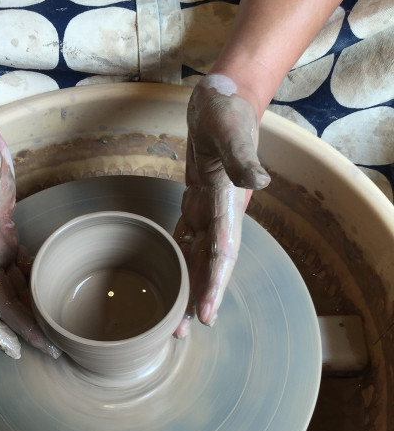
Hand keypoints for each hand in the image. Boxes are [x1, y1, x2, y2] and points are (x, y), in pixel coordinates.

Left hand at [175, 75, 270, 334]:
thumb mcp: (233, 132)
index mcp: (230, 205)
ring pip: (198, 257)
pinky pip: (187, 237)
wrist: (223, 98)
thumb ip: (244, 159)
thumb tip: (262, 183)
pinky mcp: (197, 201)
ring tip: (174, 317)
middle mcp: (222, 214)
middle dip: (198, 299)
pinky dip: (179, 258)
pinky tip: (170, 276)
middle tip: (182, 332)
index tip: (205, 314)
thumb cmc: (227, 112)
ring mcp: (210, 209)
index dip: (215, 285)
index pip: (223, 254)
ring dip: (188, 286)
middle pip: (210, 266)